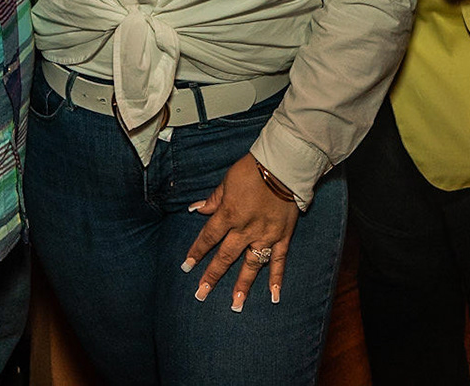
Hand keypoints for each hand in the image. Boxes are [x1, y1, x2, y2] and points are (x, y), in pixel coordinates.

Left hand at [181, 154, 299, 311]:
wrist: (283, 165)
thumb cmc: (252, 170)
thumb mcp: (227, 181)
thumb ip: (214, 200)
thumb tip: (196, 210)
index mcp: (229, 214)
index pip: (208, 237)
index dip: (197, 251)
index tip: (187, 266)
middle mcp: (245, 230)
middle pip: (225, 256)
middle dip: (212, 276)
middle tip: (201, 294)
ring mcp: (265, 236)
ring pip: (251, 265)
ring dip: (243, 285)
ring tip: (236, 305)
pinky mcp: (283, 236)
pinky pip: (279, 261)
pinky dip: (277, 279)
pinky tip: (273, 296)